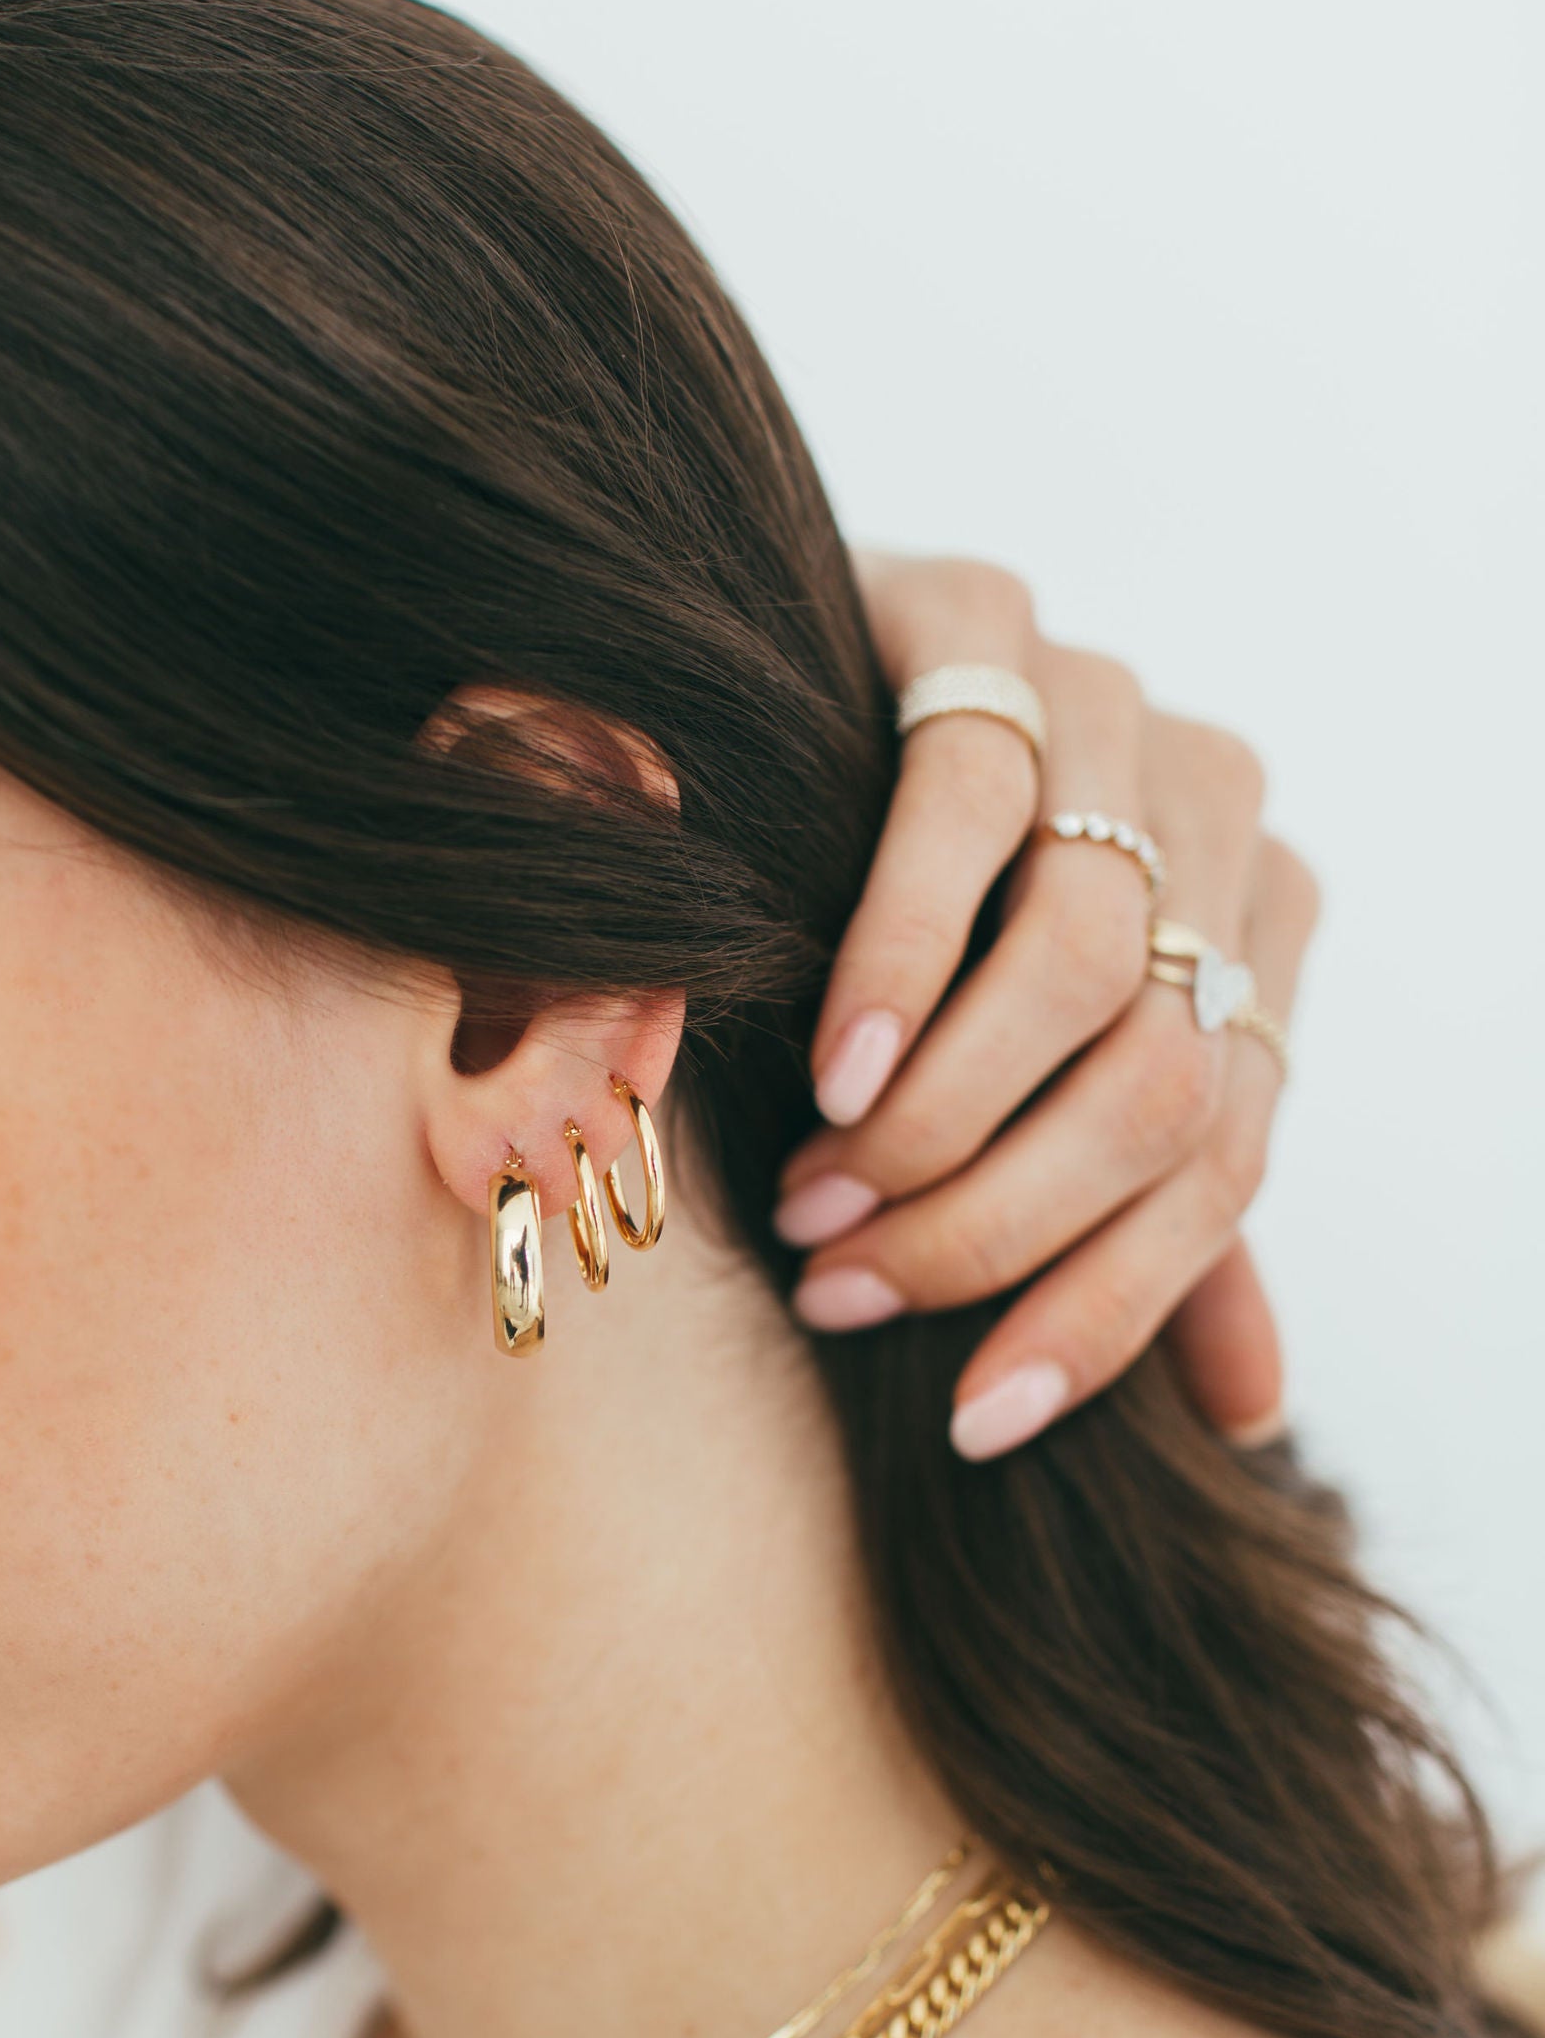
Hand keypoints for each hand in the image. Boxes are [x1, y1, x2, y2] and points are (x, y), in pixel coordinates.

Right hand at [775, 551, 1317, 1458]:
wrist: (779, 684)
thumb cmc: (918, 918)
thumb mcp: (1043, 1075)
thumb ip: (1150, 1218)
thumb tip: (1249, 1414)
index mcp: (1259, 933)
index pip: (1226, 1163)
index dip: (1106, 1306)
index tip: (973, 1419)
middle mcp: (1222, 814)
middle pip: (1158, 1079)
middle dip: (995, 1223)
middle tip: (848, 1287)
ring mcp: (1116, 704)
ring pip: (1077, 957)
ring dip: (936, 1114)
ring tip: (819, 1193)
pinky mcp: (989, 618)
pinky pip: (971, 800)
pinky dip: (901, 956)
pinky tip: (835, 1060)